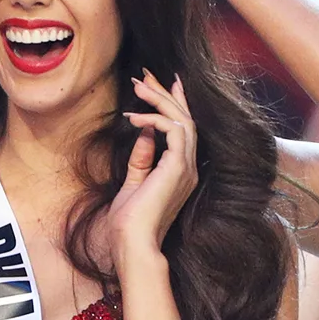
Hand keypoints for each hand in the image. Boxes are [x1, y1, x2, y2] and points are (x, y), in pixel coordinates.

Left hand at [109, 70, 199, 261]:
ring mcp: (186, 168)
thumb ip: (142, 159)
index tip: (165, 83)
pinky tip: (135, 118)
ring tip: (138, 86)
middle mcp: (188, 168)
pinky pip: (173, 130)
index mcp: (181, 172)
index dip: (176, 104)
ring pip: (182, 120)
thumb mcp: (134, 184)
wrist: (133, 244)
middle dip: (166, 94)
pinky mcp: (178, 168)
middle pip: (185, 119)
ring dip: (159, 100)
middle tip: (146, 75)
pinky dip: (155, 119)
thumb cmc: (130, 223)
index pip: (184, 130)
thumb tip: (146, 134)